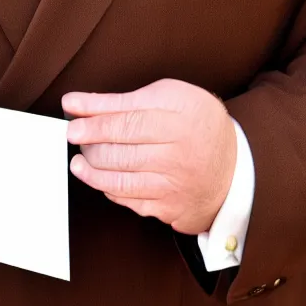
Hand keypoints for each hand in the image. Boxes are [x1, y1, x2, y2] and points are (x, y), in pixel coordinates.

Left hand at [63, 79, 237, 234]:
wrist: (236, 167)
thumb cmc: (199, 123)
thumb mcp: (171, 97)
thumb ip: (125, 100)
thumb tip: (80, 104)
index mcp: (179, 120)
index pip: (125, 122)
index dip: (92, 120)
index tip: (70, 113)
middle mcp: (177, 155)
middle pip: (118, 153)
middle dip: (88, 144)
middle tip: (74, 135)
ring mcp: (173, 185)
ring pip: (119, 180)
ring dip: (91, 171)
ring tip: (80, 161)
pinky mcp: (169, 208)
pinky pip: (129, 201)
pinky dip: (109, 190)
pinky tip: (102, 179)